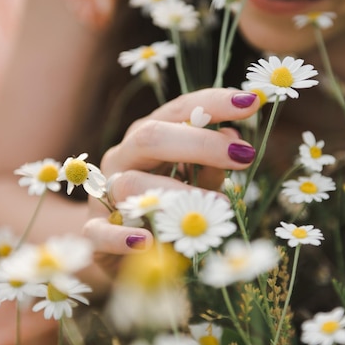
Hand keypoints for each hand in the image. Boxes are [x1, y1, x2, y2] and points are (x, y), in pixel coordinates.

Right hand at [82, 88, 259, 258]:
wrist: (112, 242)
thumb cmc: (162, 205)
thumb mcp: (191, 182)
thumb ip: (209, 166)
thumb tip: (234, 142)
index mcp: (148, 136)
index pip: (179, 110)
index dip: (214, 103)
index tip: (250, 102)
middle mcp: (124, 157)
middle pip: (151, 136)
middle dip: (201, 143)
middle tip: (244, 156)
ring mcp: (103, 193)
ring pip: (130, 183)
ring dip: (176, 194)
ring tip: (218, 208)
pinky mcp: (93, 231)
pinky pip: (100, 231)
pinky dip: (121, 237)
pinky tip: (147, 241)